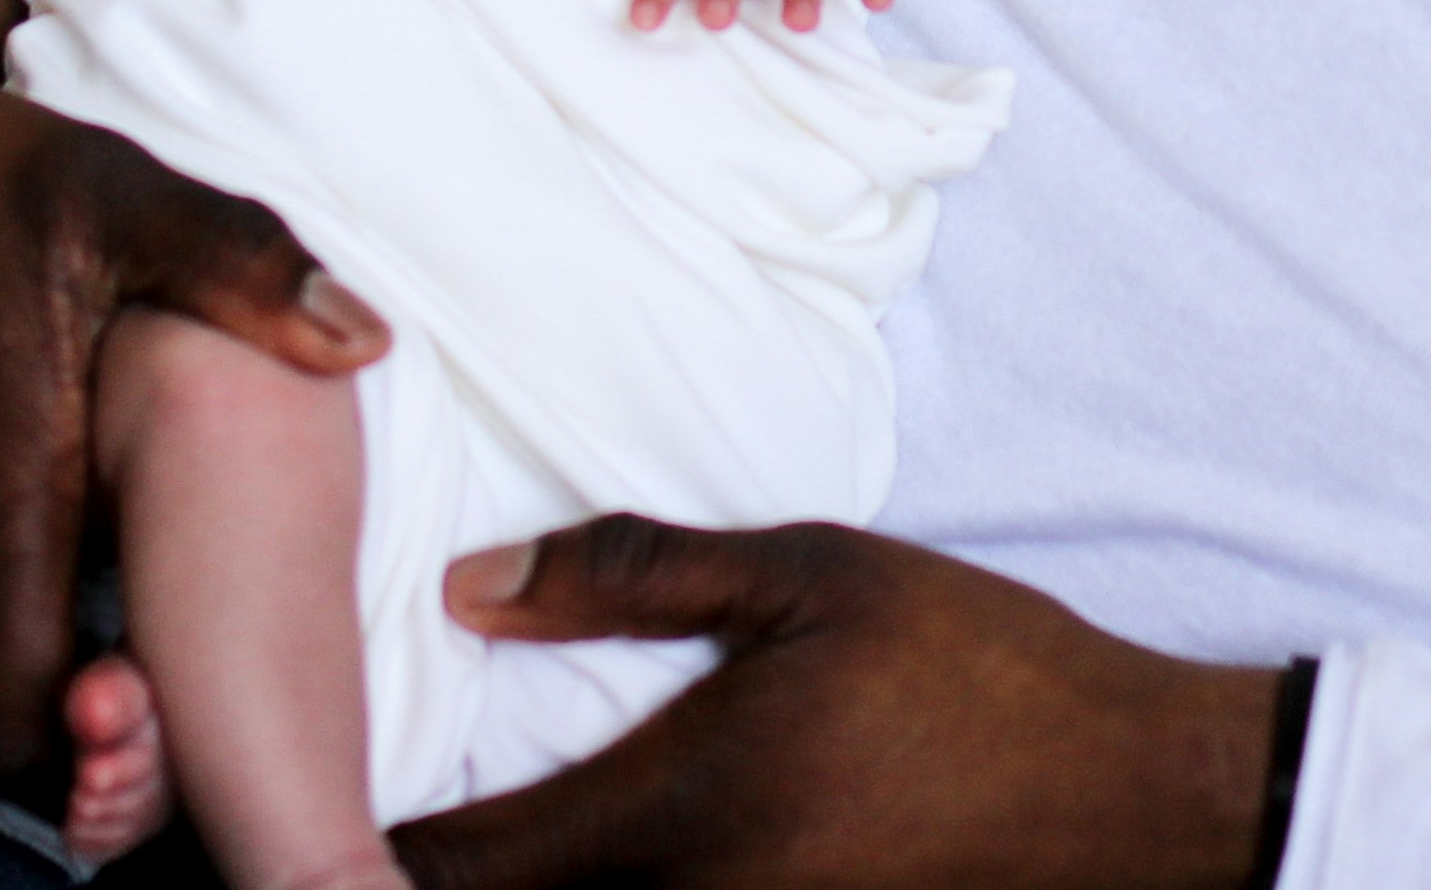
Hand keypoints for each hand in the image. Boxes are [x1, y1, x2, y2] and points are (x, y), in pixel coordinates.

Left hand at [395, 518, 1284, 889]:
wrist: (1130, 795)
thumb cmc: (971, 664)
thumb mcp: (807, 571)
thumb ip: (629, 574)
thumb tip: (468, 588)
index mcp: (667, 818)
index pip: (451, 868)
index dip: (350, 841)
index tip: (301, 784)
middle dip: (406, 873)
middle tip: (338, 806)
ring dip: (494, 885)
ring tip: (436, 824)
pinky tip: (561, 846)